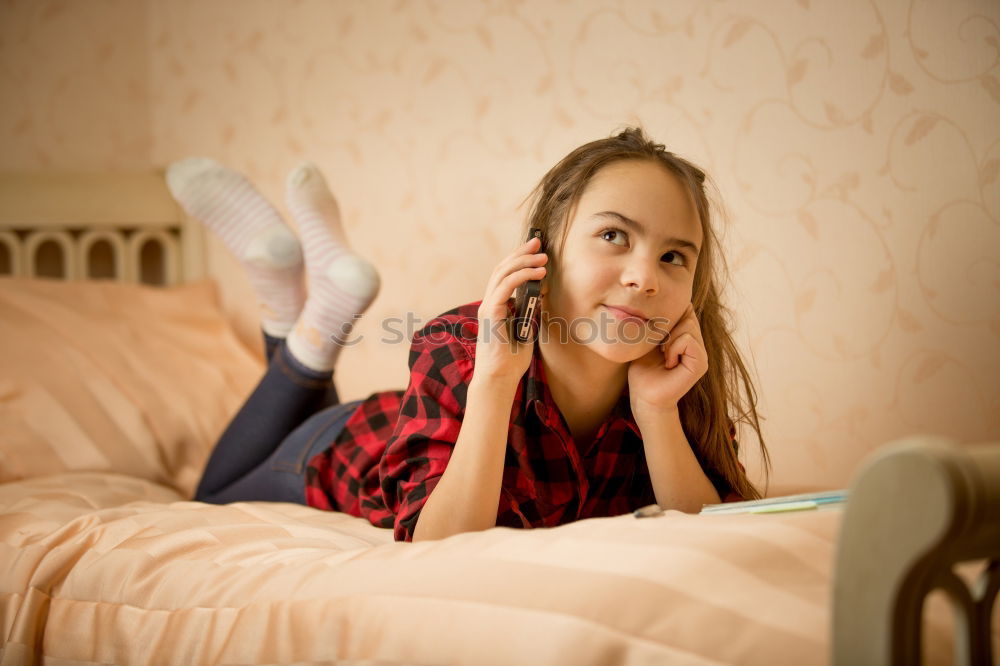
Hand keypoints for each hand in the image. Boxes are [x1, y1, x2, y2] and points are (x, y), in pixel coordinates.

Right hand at [474, 236, 546, 383]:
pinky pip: (505, 287)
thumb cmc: (511, 358)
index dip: (519, 258)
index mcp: (496, 305)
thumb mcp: (525, 328)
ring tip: (543, 257)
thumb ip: (528, 311)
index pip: (504, 274)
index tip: (536, 248)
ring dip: (524, 262)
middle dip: (521, 252)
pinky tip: (538, 274)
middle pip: (502, 268)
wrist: (499, 377)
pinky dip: (522, 276)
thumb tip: (541, 294)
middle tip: (538, 242)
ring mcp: (488, 306)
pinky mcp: (491, 313)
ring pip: (503, 273)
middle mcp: (489, 302)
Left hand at [627, 302, 707, 416]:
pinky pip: (688, 340)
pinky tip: (668, 362)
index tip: (657, 337)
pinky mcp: (701, 363)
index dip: (668, 315)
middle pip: (686, 314)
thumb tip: (667, 298)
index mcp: (688, 336)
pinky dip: (673, 348)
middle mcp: (697, 343)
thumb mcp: (650, 337)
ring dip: (668, 339)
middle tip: (659, 348)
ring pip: (687, 325)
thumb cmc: (643, 368)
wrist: (643, 395)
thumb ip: (661, 321)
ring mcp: (702, 354)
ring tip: (663, 355)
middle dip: (667, 327)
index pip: (685, 309)